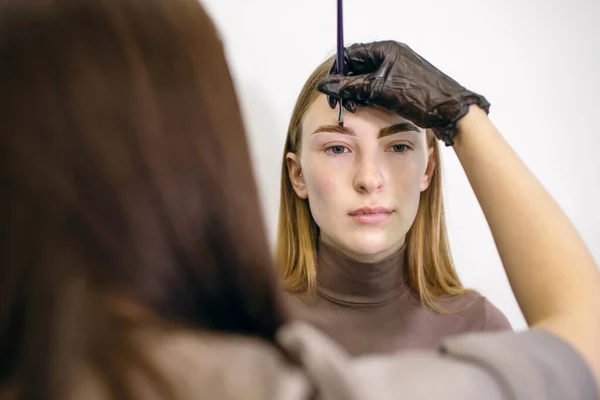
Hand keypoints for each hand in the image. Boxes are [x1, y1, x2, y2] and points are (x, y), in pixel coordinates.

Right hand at [318, 41, 489, 145]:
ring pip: (365, 79)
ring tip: (354, 107)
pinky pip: (376, 87)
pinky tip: (365, 108)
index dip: (336, 72)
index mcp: (385, 49)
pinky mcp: (400, 84)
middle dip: (345, 85)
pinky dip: (367, 96)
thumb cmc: (420, 96)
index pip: (350, 54)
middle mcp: (390, 56)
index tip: (330, 91)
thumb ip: (350, 87)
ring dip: (355, 92)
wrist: (449, 110)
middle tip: (341, 104)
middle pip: (356, 67)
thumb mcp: (379, 91)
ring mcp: (396, 70)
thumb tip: (325, 85)